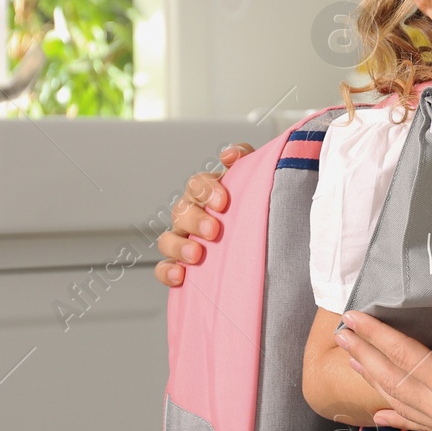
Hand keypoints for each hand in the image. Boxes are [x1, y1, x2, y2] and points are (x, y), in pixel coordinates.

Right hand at [154, 143, 252, 286]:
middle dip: (196, 220)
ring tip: (196, 255)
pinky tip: (179, 275)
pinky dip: (167, 271)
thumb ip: (244, 157)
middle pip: (181, 211)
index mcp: (207, 194)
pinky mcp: (181, 265)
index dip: (207, 190)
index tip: (222, 202)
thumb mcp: (256, 178)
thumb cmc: (255, 206)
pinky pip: (164, 268)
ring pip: (167, 239)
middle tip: (213, 230)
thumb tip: (229, 155)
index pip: (198, 184)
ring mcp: (184, 240)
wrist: (267, 244)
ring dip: (179, 246)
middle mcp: (191, 215)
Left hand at [336, 290, 431, 430]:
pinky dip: (395, 415)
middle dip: (365, 354)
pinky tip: (381, 414)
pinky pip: (418, 423)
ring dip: (374, 379)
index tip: (354, 317)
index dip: (377, 334)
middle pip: (393, 379)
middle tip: (341, 335)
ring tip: (354, 363)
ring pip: (401, 401)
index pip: (404, 355)